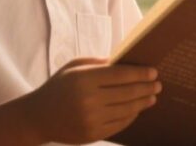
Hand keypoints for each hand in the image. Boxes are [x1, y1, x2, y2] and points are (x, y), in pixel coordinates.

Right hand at [21, 57, 160, 143]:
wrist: (37, 117)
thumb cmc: (59, 86)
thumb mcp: (74, 67)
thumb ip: (99, 63)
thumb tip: (127, 60)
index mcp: (84, 79)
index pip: (120, 75)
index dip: (140, 73)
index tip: (153, 72)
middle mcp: (88, 100)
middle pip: (127, 93)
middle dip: (146, 88)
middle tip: (158, 84)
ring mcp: (90, 119)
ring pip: (126, 110)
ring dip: (143, 103)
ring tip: (152, 97)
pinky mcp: (92, 134)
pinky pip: (119, 124)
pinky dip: (131, 116)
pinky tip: (137, 109)